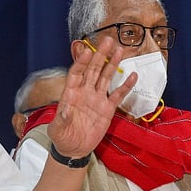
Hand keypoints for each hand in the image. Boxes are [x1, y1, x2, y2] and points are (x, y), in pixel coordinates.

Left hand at [47, 36, 136, 158]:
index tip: (87, 51)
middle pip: (93, 69)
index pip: (76, 73)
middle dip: (100, 55)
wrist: (74, 149)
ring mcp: (97, 99)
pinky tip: (133, 76)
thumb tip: (65, 111)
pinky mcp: (107, 109)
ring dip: (113, 64)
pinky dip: (126, 86)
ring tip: (120, 51)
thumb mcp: (57, 129)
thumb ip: (61, 119)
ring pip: (106, 77)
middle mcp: (84, 92)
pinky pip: (118, 95)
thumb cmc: (62, 137)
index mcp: (70, 93)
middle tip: (108, 41)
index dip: (81, 62)